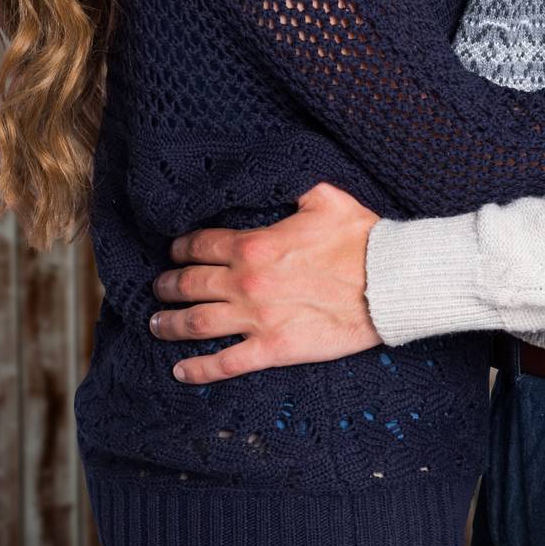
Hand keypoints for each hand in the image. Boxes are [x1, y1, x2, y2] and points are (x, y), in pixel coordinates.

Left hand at [149, 183, 381, 383]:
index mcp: (255, 244)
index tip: (174, 252)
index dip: (181, 248)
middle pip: (190, 285)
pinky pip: (225, 364)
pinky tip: (181, 370)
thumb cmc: (359, 237)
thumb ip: (291, 185)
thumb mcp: (323, 195)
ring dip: (170, 324)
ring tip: (157, 324)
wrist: (387, 282)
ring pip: (197, 324)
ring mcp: (257, 319)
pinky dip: (198, 369)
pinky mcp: (273, 349)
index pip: (201, 245)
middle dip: (168, 285)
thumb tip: (273, 174)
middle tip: (159, 287)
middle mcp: (247, 283)